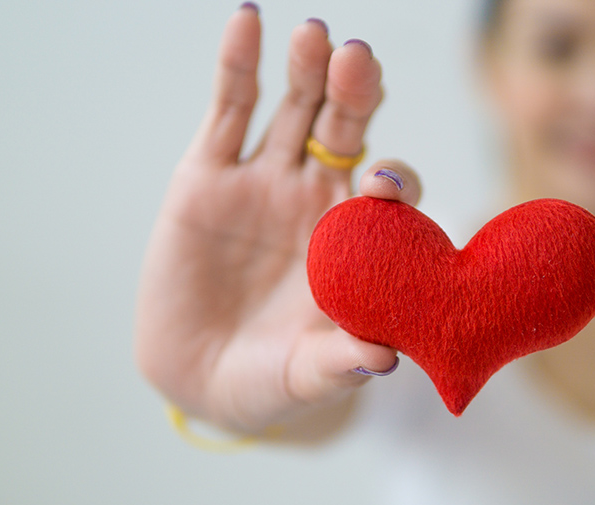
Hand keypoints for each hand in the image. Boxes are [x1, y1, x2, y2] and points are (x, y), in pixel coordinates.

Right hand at [135, 6, 421, 436]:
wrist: (200, 379)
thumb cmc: (271, 379)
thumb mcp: (307, 376)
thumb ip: (340, 363)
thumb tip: (383, 359)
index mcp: (359, 237)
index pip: (391, 193)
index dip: (394, 179)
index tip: (383, 182)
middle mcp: (318, 198)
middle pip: (349, 130)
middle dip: (357, 93)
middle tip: (360, 59)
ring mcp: (265, 180)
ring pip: (295, 108)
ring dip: (307, 68)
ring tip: (315, 35)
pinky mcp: (208, 174)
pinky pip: (228, 110)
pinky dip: (238, 64)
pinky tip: (248, 21)